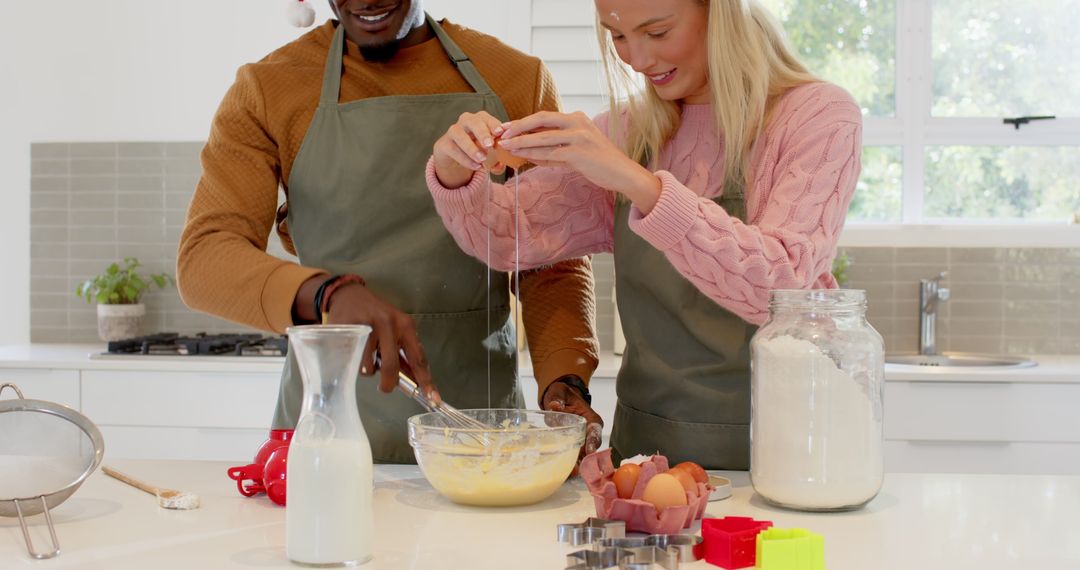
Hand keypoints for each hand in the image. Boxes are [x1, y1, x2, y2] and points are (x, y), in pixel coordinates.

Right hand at [321, 282, 437, 400]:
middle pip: (391, 366)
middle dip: (388, 383)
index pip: (418, 358)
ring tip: (365, 355)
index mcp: (405, 325)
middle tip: (385, 388)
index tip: (433, 398)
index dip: (425, 381)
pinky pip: (352, 360)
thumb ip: (404, 355)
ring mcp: (366, 326)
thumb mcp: (396, 330)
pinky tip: (354, 349)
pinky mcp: (348, 330)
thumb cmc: (377, 316)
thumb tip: (414, 382)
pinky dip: (354, 362)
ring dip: (368, 369)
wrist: (349, 295)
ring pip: (369, 367)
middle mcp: (388, 324)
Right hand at [432, 110, 510, 187]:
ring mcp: (454, 131)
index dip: (494, 124)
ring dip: (471, 147)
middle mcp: (467, 121)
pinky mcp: (444, 144)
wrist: (456, 156)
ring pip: (459, 134)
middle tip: (490, 144)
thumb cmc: (479, 149)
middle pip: (473, 122)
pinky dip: (464, 158)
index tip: (500, 133)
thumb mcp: (491, 153)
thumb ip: (498, 159)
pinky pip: (453, 149)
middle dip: (482, 133)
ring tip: (482, 159)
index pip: (488, 118)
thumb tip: (500, 166)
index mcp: (481, 119)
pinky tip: (475, 166)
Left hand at [497, 111, 661, 211]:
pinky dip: (534, 154)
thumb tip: (529, 152)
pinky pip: (551, 153)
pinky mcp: (579, 153)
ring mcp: (579, 137)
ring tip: (506, 145)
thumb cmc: (599, 163)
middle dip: (519, 126)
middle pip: (541, 119)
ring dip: (522, 141)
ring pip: (543, 137)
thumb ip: (555, 148)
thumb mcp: (577, 150)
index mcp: (577, 118)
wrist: (622, 173)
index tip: (507, 127)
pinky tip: (522, 157)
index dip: (524, 122)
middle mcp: (578, 122)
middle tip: (501, 133)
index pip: (545, 116)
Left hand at [542, 381, 603, 475]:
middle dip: (585, 459)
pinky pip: (573, 457)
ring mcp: (581, 441)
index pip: (595, 431)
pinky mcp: (572, 446)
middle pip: (591, 448)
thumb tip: (555, 405)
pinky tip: (563, 472)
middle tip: (578, 468)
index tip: (590, 451)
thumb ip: (558, 398)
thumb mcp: (560, 392)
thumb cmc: (562, 394)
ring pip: (583, 456)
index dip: (593, 441)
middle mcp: (589, 432)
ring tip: (570, 474)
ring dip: (578, 465)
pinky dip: (569, 465)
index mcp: (591, 418)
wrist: (559, 399)